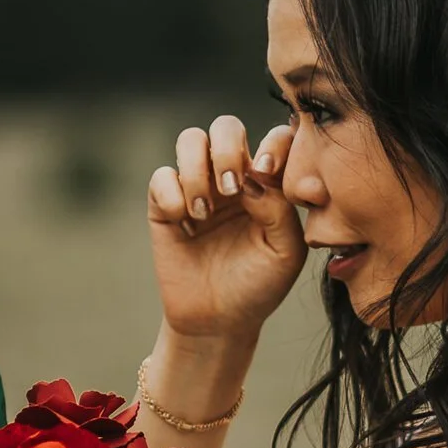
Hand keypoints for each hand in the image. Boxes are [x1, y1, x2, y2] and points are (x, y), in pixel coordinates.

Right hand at [148, 116, 305, 343]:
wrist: (219, 320)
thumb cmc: (258, 285)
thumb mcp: (286, 251)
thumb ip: (280, 208)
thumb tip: (254, 176)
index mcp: (266, 182)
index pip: (274, 138)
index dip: (272, 144)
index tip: (266, 172)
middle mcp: (231, 176)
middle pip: (226, 127)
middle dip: (228, 149)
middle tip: (232, 189)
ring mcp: (196, 188)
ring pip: (190, 140)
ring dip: (198, 170)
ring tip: (205, 211)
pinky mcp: (164, 206)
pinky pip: (161, 176)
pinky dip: (172, 194)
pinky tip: (185, 223)